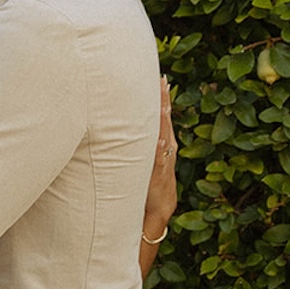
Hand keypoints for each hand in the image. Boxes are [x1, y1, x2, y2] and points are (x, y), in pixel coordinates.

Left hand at [144, 76, 177, 233]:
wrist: (158, 210)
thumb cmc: (147, 184)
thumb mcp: (143, 161)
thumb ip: (137, 146)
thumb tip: (123, 128)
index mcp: (162, 145)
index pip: (162, 118)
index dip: (162, 99)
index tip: (160, 79)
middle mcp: (166, 150)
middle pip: (165, 121)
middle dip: (164, 101)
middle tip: (163, 81)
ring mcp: (164, 161)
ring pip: (165, 136)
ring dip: (164, 120)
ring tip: (163, 102)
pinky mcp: (159, 175)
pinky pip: (160, 158)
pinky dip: (160, 147)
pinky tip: (159, 137)